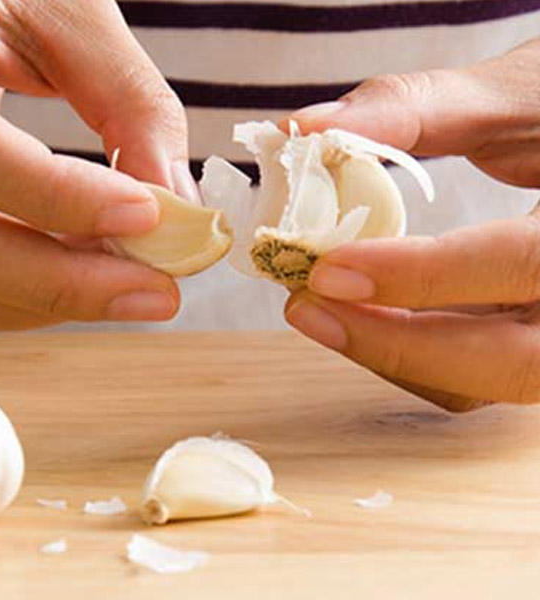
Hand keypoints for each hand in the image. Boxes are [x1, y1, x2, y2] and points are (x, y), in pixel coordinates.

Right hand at [0, 0, 192, 330]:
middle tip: (154, 291)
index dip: (51, 195)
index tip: (146, 217)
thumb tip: (175, 210)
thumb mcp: (72, 12)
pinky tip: (79, 278)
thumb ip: (129, 102)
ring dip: (38, 301)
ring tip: (127, 285)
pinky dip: (15, 297)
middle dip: (53, 281)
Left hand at [282, 38, 539, 411]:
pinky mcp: (529, 341)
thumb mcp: (511, 93)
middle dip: (394, 344)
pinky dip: (405, 349)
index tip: (328, 270)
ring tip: (316, 306)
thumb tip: (305, 127)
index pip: (522, 264)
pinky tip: (357, 309)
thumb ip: (413, 109)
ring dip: (388, 353)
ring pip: (478, 381)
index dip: (421, 275)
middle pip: (506, 363)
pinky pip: (467, 374)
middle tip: (306, 307)